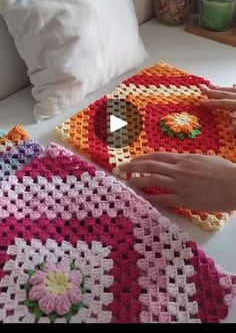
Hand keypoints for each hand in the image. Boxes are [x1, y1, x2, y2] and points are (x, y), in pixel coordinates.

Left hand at [119, 153, 235, 211]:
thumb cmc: (225, 171)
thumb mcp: (206, 159)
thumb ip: (190, 160)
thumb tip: (180, 160)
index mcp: (185, 159)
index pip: (158, 156)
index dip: (143, 158)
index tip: (133, 159)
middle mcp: (180, 169)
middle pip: (151, 166)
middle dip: (134, 166)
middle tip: (121, 168)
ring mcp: (181, 184)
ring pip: (154, 180)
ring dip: (138, 180)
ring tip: (127, 182)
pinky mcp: (186, 199)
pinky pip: (165, 198)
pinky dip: (152, 198)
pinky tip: (143, 198)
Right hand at [200, 83, 235, 132]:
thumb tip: (229, 129)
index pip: (223, 103)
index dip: (211, 103)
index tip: (200, 102)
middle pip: (226, 94)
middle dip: (213, 91)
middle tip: (201, 87)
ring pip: (232, 90)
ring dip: (222, 88)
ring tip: (213, 85)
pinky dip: (235, 88)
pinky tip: (233, 85)